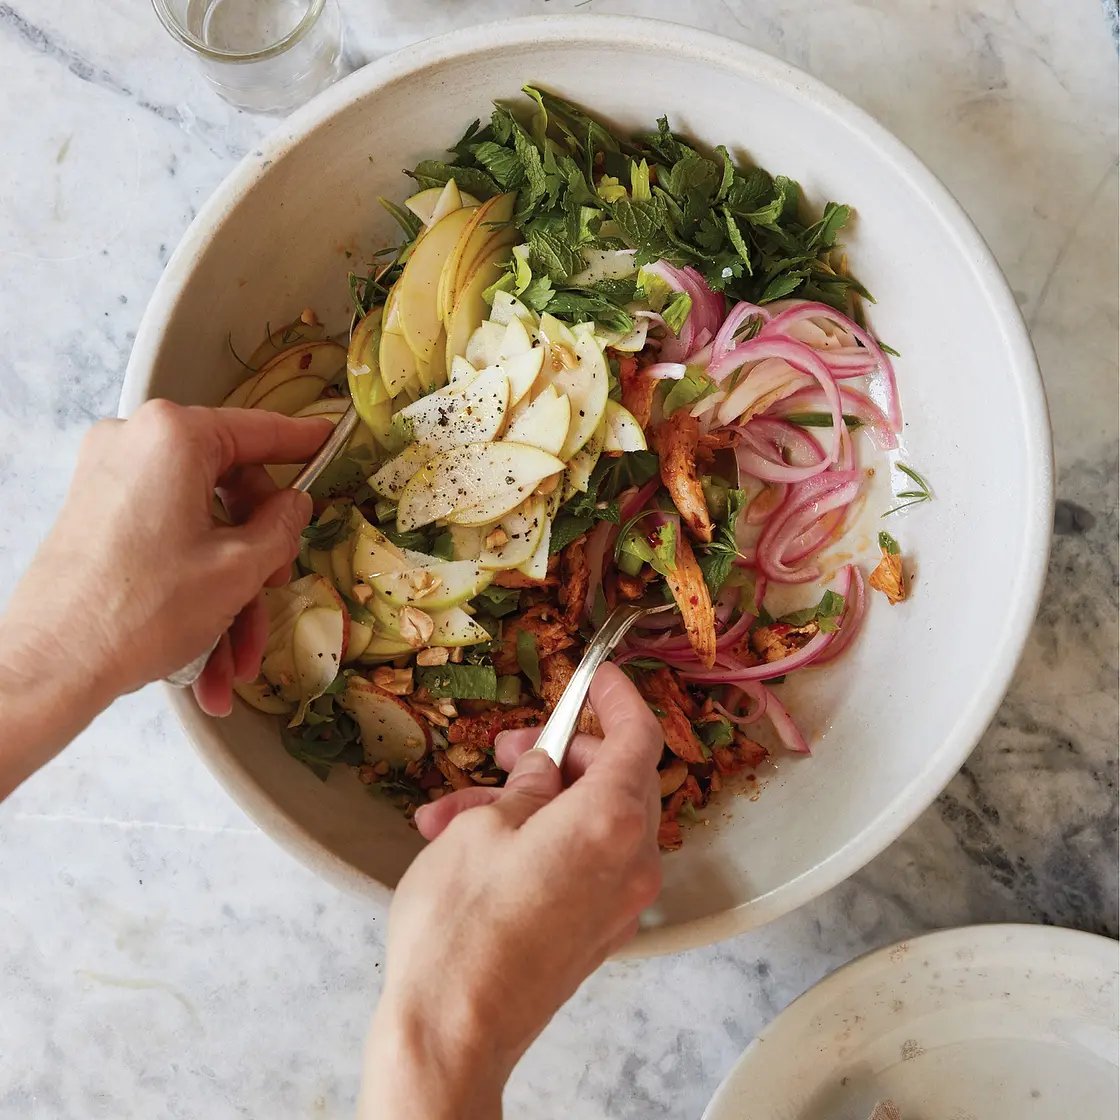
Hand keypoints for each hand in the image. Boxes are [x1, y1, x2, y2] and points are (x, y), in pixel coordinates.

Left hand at [0, 401, 331, 795]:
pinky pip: (165, 543)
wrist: (52, 664)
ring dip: (227, 596)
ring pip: (198, 530)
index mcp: (174, 437)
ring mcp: (109, 481)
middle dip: (257, 556)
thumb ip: (281, 527)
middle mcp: (135, 445)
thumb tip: (295, 504)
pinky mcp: (95, 516)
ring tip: (237, 661)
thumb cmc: (145, 608)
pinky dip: (191, 592)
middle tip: (274, 592)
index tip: (327, 438)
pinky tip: (207, 660)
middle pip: (228, 489)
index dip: (301, 441)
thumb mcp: (240, 568)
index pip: (258, 432)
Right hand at [360, 664, 663, 1119]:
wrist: (453, 1033)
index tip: (598, 677)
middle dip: (558, 754)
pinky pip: (581, 862)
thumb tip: (544, 765)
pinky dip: (539, 841)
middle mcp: (632, 861)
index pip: (638, 737)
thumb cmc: (462, 924)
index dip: (619, 699)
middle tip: (505, 749)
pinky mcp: (597, 932)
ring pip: (587, 820)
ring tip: (452, 812)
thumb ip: (527, 785)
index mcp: (612, 820)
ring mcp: (620, 902)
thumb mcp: (483, 827)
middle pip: (615, 777)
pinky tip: (473, 846)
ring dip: (529, 803)